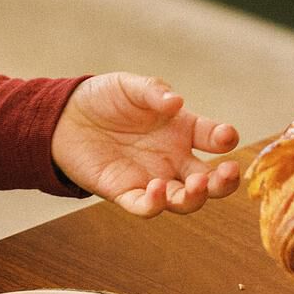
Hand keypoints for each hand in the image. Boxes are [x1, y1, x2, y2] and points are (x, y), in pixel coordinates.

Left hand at [50, 74, 240, 215]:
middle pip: (210, 180)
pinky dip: (156, 204)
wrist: (65, 116)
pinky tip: (157, 189)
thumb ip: (153, 91)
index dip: (225, 138)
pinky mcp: (125, 192)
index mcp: (181, 130)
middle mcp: (173, 158)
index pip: (214, 138)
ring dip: (195, 197)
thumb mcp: (130, 86)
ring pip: (184, 200)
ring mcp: (152, 178)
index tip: (226, 136)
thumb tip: (176, 102)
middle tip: (228, 173)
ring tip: (196, 184)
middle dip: (224, 181)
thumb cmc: (103, 98)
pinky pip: (146, 206)